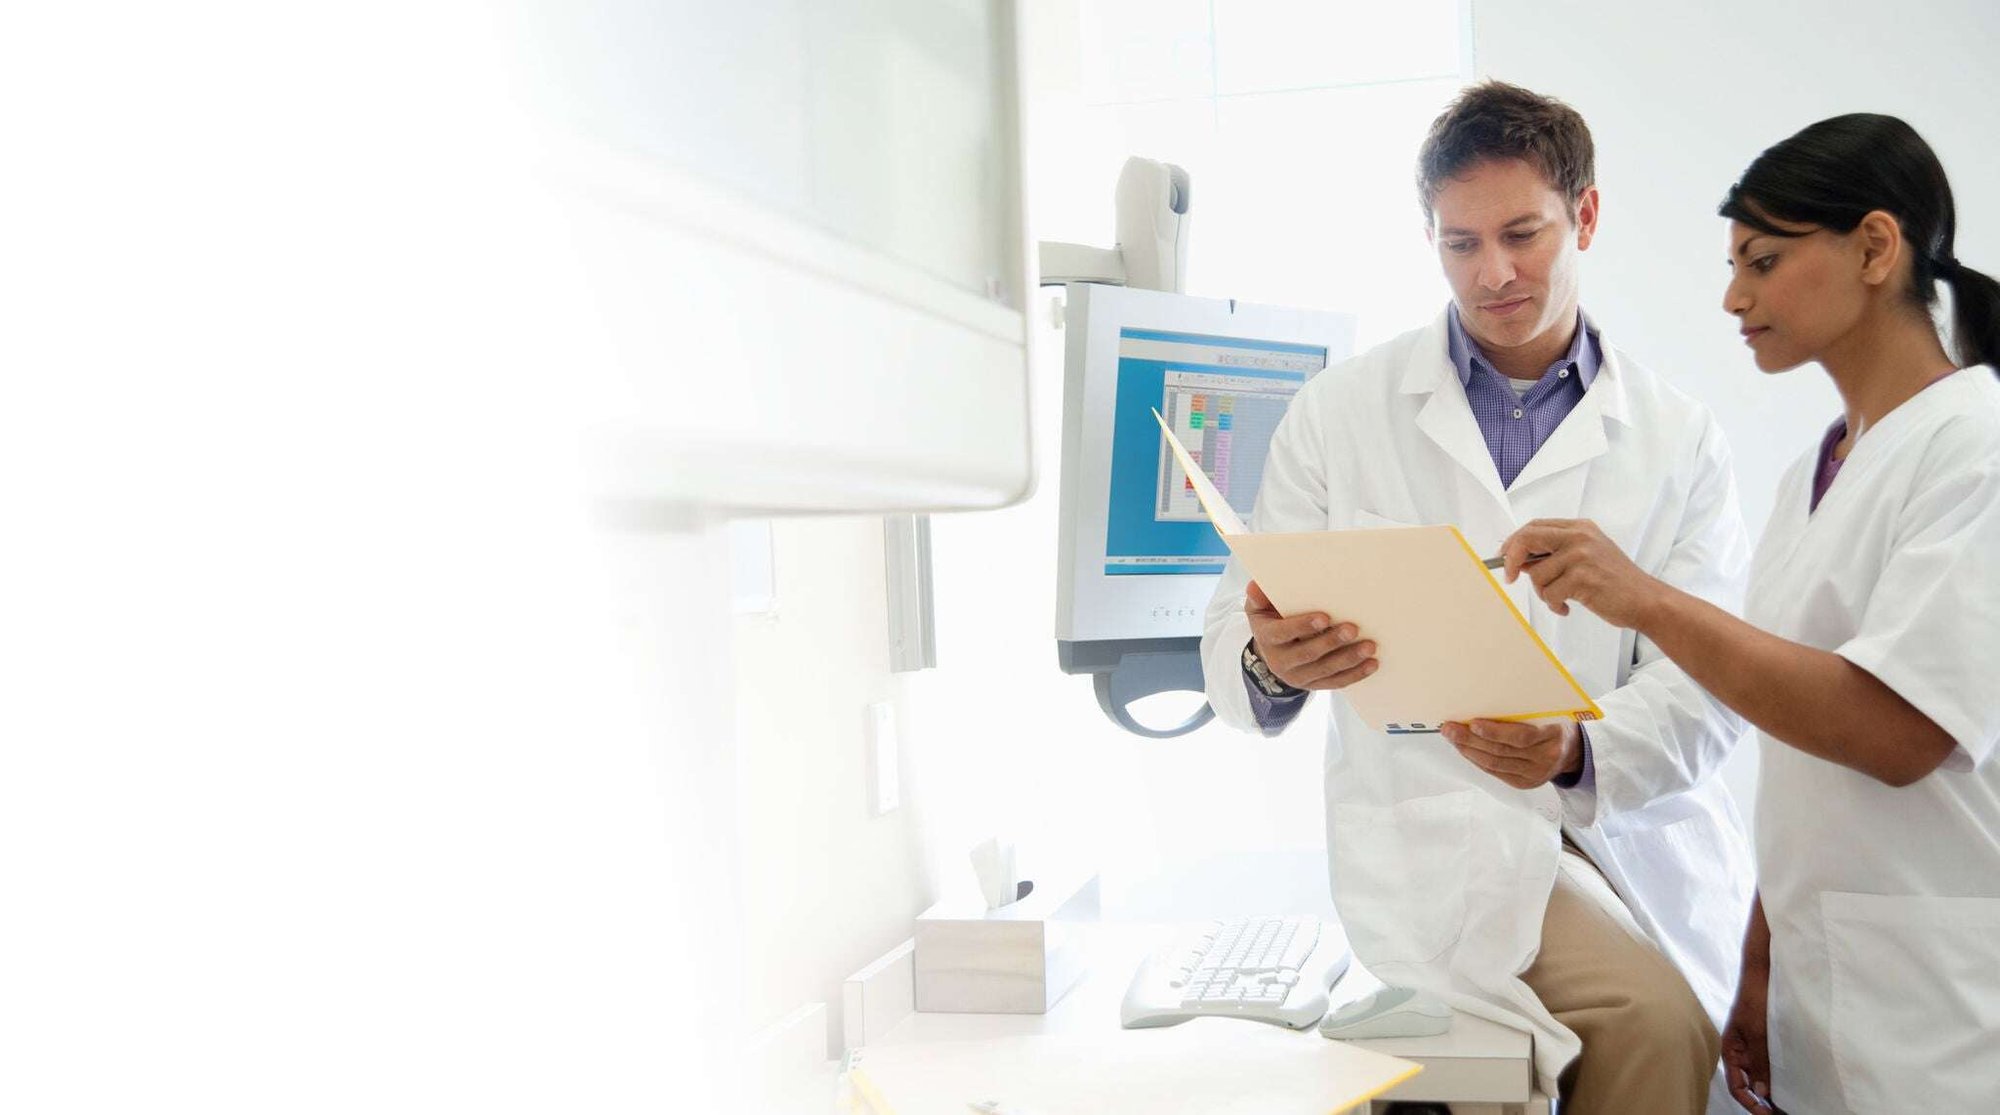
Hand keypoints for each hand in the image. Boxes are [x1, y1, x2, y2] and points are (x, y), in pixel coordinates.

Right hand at [1245, 580, 1378, 690]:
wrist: (1272, 651)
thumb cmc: (1271, 620)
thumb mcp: (1259, 608)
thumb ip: (1259, 596)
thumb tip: (1256, 585)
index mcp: (1267, 638)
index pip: (1283, 633)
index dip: (1302, 626)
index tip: (1324, 617)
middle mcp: (1280, 662)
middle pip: (1307, 654)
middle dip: (1331, 642)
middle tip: (1353, 629)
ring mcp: (1298, 677)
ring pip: (1325, 671)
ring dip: (1349, 659)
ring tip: (1369, 647)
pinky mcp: (1313, 685)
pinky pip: (1335, 682)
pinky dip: (1355, 674)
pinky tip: (1372, 664)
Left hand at [1440, 718, 1581, 789]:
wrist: (1572, 750)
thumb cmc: (1554, 723)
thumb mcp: (1549, 710)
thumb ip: (1524, 709)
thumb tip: (1484, 699)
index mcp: (1553, 735)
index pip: (1521, 736)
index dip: (1495, 731)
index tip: (1473, 723)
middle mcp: (1545, 758)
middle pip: (1501, 751)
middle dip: (1471, 739)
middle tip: (1449, 728)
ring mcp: (1535, 774)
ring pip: (1495, 764)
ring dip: (1469, 750)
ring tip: (1452, 737)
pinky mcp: (1525, 783)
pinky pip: (1495, 772)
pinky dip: (1476, 760)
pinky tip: (1465, 749)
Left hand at [1498, 518, 1667, 628]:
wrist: (1646, 600)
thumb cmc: (1614, 582)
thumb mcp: (1586, 557)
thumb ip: (1555, 554)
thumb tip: (1517, 560)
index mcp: (1580, 528)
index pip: (1535, 526)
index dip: (1514, 542)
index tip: (1504, 557)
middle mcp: (1580, 537)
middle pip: (1528, 538)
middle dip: (1512, 559)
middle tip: (1510, 578)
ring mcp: (1582, 556)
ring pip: (1537, 575)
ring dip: (1544, 593)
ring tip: (1563, 599)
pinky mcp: (1583, 577)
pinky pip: (1550, 594)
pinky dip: (1555, 606)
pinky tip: (1569, 608)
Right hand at [1722, 963, 1775, 1111]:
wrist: (1765, 973)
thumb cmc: (1756, 998)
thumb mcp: (1757, 1032)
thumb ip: (1759, 1062)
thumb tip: (1761, 1093)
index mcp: (1732, 1050)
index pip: (1737, 1086)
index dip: (1750, 1104)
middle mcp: (1742, 1051)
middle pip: (1749, 1084)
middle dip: (1762, 1101)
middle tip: (1782, 1113)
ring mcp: (1756, 1046)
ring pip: (1761, 1075)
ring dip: (1772, 1090)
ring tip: (1789, 1103)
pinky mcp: (1768, 1040)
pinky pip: (1771, 1063)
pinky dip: (1779, 1076)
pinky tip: (1792, 1082)